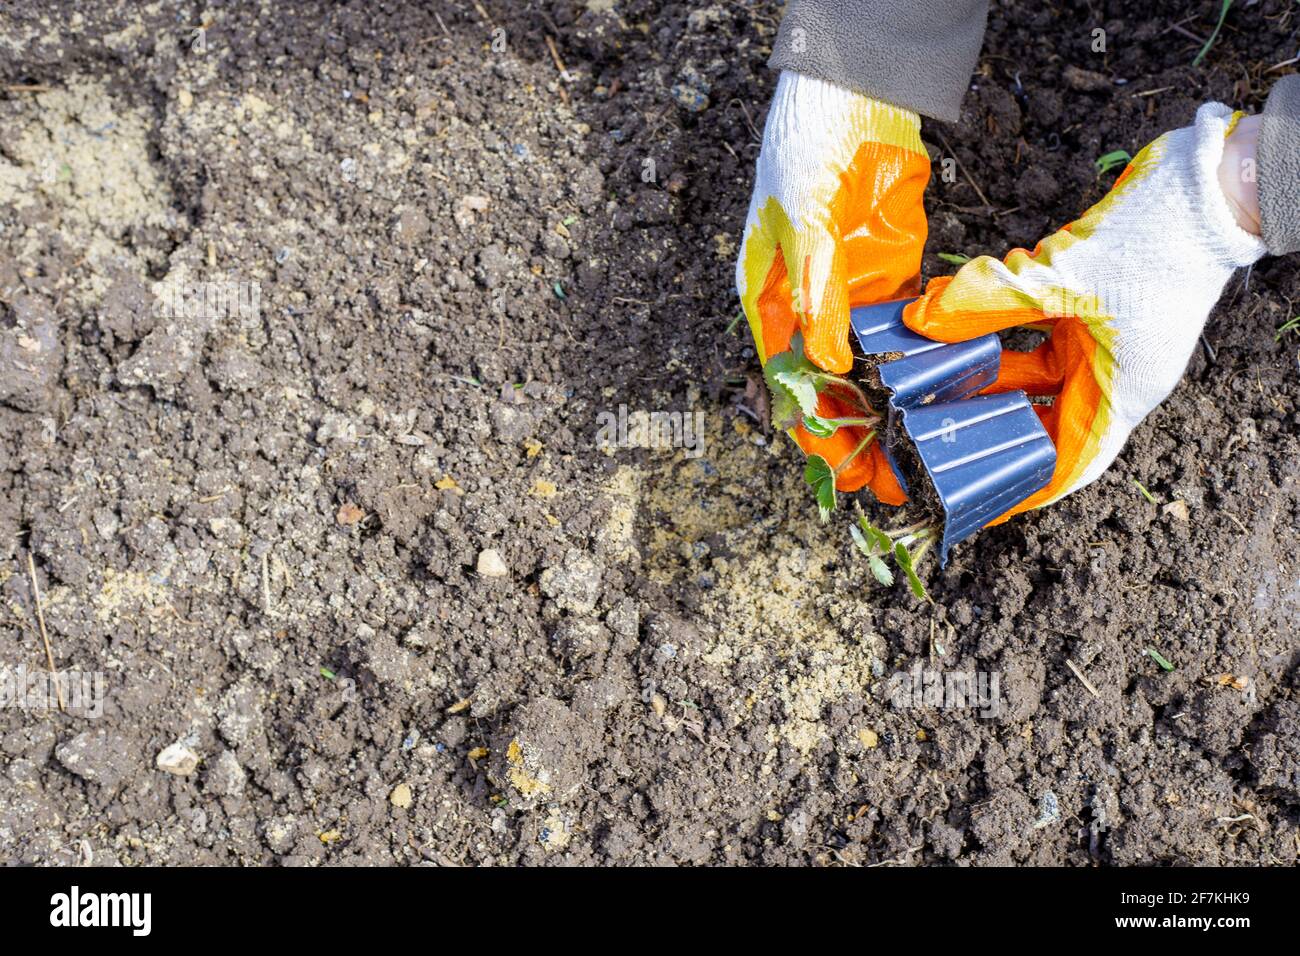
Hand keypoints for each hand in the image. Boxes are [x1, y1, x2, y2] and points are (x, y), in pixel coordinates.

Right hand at [737, 71, 929, 501]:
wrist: (855, 84)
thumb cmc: (804, 146)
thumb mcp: (802, 222)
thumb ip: (818, 293)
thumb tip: (830, 364)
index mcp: (766, 294)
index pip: (783, 377)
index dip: (808, 424)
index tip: (836, 466)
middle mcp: (806, 301)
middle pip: (825, 382)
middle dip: (851, 429)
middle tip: (886, 476)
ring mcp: (849, 288)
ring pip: (865, 364)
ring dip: (886, 405)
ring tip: (916, 451)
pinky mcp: (890, 270)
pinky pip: (902, 327)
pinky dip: (915, 360)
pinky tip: (936, 393)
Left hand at [901, 104, 1267, 518]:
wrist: (1208, 185)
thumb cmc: (1161, 241)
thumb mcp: (1064, 276)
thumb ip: (990, 299)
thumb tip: (922, 318)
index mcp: (1119, 394)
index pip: (1068, 464)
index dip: (1023, 491)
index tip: (976, 506)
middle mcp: (1110, 377)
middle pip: (1038, 422)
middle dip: (987, 428)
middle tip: (931, 436)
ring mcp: (1100, 343)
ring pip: (1029, 375)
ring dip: (984, 375)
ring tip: (930, 384)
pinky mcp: (1089, 310)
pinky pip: (1033, 334)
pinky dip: (998, 329)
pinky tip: (955, 324)